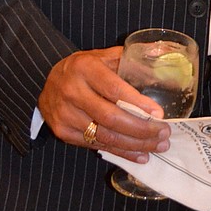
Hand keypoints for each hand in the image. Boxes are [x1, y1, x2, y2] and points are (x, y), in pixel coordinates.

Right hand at [38, 46, 170, 162]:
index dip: (137, 104)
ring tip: (158, 145)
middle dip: (141, 129)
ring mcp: (65, 115)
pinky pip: (97, 146)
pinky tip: (140, 154)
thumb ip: (127, 61)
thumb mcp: (101, 57)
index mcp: (84, 68)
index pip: (113, 89)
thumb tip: (158, 67)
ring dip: (135, 144)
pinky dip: (122, 152)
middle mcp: (72, 92)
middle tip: (164, 133)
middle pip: (110, 117)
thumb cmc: (82, 69)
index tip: (158, 114)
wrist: (47, 83)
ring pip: (105, 136)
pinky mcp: (63, 133)